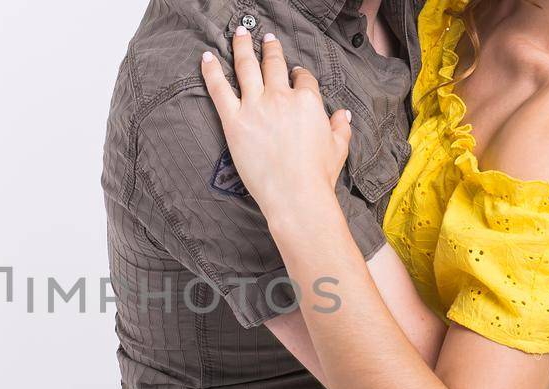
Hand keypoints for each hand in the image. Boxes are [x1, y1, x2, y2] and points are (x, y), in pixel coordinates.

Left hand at [200, 27, 350, 213]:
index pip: (303, 78)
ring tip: (239, 33)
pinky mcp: (234, 120)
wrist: (295, 194)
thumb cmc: (317, 175)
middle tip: (266, 37)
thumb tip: (342, 114)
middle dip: (270, 48)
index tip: (296, 73)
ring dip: (242, 46)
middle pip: (274, 64)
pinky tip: (206, 58)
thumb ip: (340, 126)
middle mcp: (281, 97)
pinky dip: (211, 71)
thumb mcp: (338, 147)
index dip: (299, 74)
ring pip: (246, 67)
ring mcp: (256, 106)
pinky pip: (219, 89)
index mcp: (307, 101)